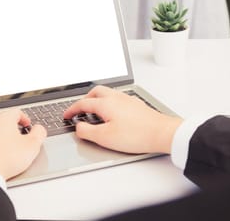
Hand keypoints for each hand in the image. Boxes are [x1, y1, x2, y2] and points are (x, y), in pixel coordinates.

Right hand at [63, 86, 181, 153]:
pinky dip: (109, 103)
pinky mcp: (137, 105)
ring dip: (97, 100)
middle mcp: (116, 98)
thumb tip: (78, 127)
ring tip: (95, 112)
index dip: (72, 109)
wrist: (162, 133)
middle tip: (80, 109)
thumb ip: (87, 131)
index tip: (67, 115)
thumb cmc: (137, 135)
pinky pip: (118, 99)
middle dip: (85, 99)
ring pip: (108, 94)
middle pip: (96, 92)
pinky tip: (113, 114)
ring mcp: (128, 100)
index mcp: (106, 103)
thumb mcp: (105, 137)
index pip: (83, 103)